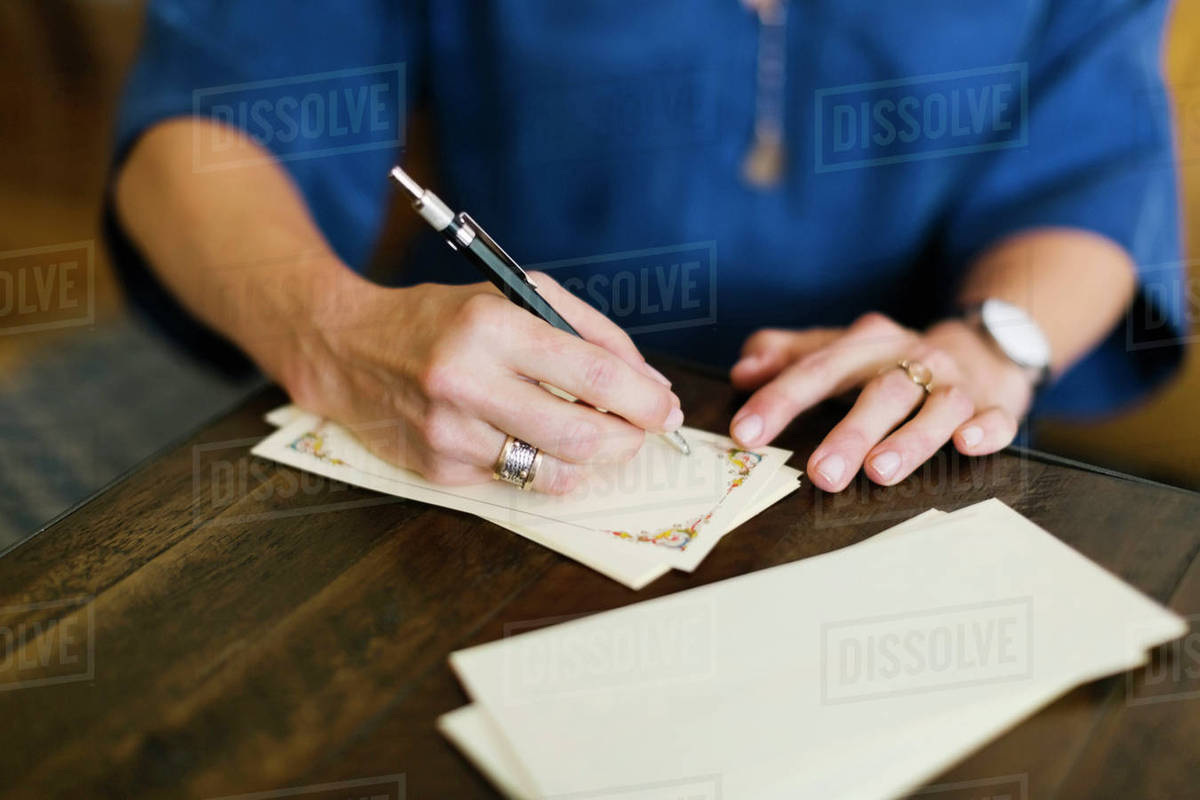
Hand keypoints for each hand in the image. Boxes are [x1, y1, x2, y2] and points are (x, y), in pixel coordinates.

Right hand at [278, 272, 682, 493]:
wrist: (348, 348)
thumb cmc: (445, 318)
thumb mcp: (516, 296)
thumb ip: (589, 332)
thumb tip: (650, 384)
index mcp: (492, 325)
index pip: (593, 375)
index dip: (644, 400)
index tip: (665, 408)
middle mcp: (466, 380)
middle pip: (580, 437)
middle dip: (627, 440)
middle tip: (639, 432)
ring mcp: (449, 433)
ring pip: (553, 472)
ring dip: (592, 461)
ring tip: (596, 438)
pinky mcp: (439, 471)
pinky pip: (518, 482)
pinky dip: (544, 466)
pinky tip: (536, 441)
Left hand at [728, 313, 1035, 490]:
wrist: (978, 347)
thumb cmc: (888, 361)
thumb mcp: (838, 349)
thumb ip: (787, 356)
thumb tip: (742, 371)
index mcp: (864, 343)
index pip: (817, 368)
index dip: (779, 399)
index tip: (746, 432)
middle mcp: (910, 358)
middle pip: (879, 391)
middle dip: (849, 433)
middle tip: (819, 474)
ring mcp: (954, 383)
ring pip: (935, 407)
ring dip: (910, 439)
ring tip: (881, 472)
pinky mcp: (993, 405)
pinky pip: (995, 417)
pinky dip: (986, 429)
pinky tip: (968, 445)